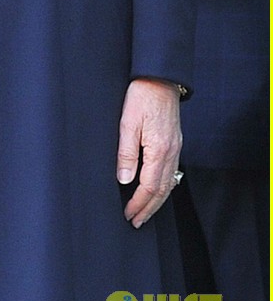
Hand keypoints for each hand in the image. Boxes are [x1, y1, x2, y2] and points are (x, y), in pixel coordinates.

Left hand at [117, 78, 182, 227]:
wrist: (160, 78)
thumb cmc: (142, 97)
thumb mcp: (127, 123)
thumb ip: (126, 153)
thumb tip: (124, 179)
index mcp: (159, 150)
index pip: (149, 187)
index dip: (138, 204)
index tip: (129, 215)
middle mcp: (171, 153)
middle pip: (162, 190)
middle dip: (148, 208)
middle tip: (136, 222)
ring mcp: (176, 148)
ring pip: (169, 183)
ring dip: (156, 200)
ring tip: (145, 211)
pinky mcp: (175, 143)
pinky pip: (172, 172)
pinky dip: (163, 186)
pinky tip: (157, 189)